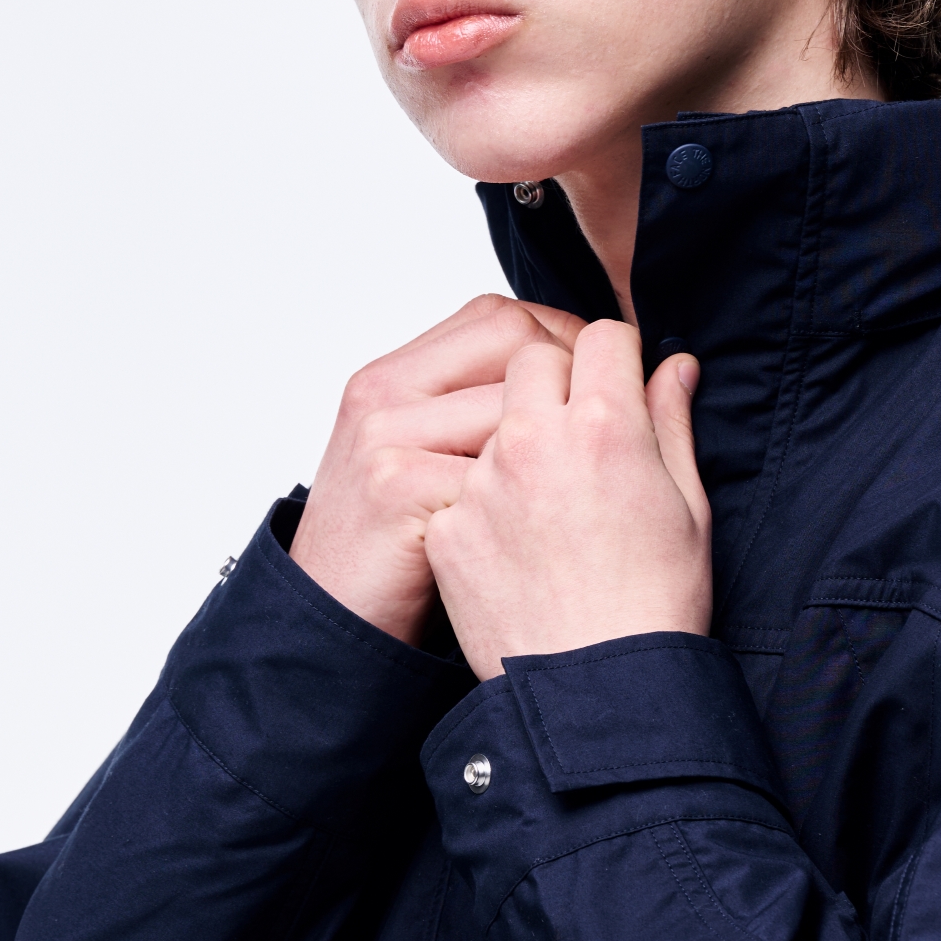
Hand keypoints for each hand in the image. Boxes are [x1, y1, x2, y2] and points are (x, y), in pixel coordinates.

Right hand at [290, 295, 584, 645]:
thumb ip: (475, 408)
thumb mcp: (420, 458)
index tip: (601, 383)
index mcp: (394, 375)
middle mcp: (384, 391)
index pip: (497, 317)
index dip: (561, 339)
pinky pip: (495, 472)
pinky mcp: (396, 487)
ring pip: (514, 405)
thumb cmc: (396, 544)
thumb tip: (581, 369)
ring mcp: (386, 437)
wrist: (332, 623)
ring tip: (581, 489)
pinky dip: (531, 501)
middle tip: (609, 430)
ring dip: (558, 447)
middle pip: (512, 340)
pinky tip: (547, 532)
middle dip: (574, 378)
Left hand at [425, 320, 710, 678]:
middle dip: (557, 377)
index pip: (599, 337)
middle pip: (531, 357)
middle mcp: (533, 439)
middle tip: (579, 428)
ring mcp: (483, 482)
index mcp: (604, 424)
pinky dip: (486, 500)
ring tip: (551, 498)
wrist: (599, 693)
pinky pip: (463, 483)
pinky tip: (518, 543)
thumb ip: (672, 423)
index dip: (615, 357)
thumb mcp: (689, 506)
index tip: (618, 382)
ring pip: (489, 418)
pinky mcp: (448, 526)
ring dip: (518, 438)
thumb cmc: (655, 606)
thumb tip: (675, 367)